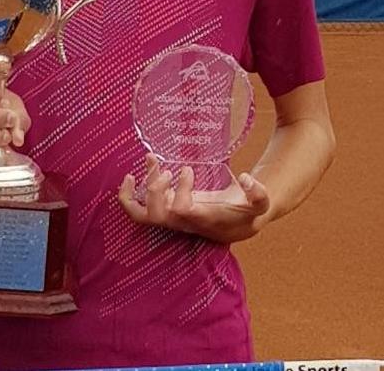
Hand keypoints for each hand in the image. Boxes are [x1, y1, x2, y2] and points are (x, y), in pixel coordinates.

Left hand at [118, 153, 270, 243]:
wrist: (237, 225)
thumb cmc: (246, 212)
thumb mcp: (260, 204)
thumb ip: (259, 194)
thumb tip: (246, 178)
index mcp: (202, 219)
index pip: (181, 211)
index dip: (180, 190)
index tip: (188, 170)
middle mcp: (183, 222)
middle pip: (156, 216)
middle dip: (154, 190)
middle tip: (167, 171)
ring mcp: (171, 218)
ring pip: (143, 215)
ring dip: (137, 191)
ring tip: (149, 161)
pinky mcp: (165, 209)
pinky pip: (139, 209)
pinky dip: (128, 197)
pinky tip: (131, 177)